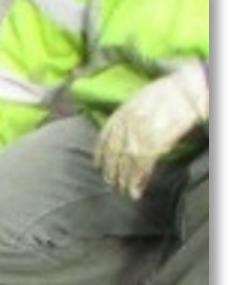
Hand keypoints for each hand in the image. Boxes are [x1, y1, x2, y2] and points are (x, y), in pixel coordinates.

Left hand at [95, 62, 208, 200]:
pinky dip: (137, 184)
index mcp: (120, 116)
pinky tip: (135, 193)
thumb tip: (125, 132)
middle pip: (112, 158)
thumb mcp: (139, 100)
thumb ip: (128, 117)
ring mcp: (136, 139)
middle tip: (112, 184)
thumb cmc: (168, 92)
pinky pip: (140, 171)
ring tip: (123, 192)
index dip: (99, 157)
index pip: (102, 141)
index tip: (98, 167)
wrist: (186, 91)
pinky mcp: (151, 147)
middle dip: (110, 174)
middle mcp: (124, 130)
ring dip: (123, 183)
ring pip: (124, 168)